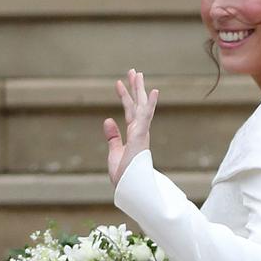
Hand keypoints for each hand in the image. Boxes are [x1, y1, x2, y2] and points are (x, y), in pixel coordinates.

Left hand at [103, 68, 158, 187]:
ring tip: (137, 73)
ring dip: (139, 90)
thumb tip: (108, 119)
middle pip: (137, 105)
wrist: (129, 189)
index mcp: (133, 135)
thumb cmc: (124, 176)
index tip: (119, 83)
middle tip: (133, 71)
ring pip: (141, 107)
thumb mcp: (114, 152)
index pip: (129, 112)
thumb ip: (112, 136)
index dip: (124, 97)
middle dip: (135, 88)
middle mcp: (139, 132)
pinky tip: (153, 91)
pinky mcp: (141, 137)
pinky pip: (146, 117)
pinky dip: (149, 104)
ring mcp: (141, 133)